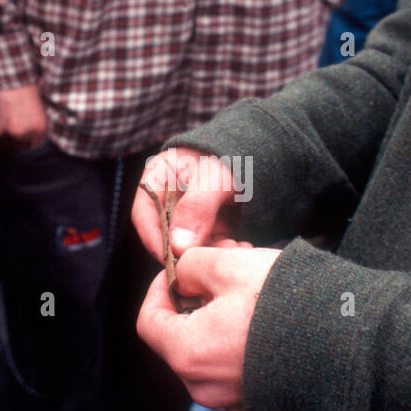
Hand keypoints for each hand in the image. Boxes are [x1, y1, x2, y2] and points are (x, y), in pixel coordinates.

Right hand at [0, 84, 48, 152]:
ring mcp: (2, 133)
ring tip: (4, 126)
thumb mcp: (39, 103)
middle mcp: (21, 134)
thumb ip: (37, 120)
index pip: (36, 145)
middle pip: (20, 149)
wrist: (2, 73)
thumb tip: (33, 128)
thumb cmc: (23, 83)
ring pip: (4, 145)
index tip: (28, 137)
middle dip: (18, 143)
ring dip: (4, 139)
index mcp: (38, 128)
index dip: (31, 140)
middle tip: (15, 133)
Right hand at [132, 147, 247, 263]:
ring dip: (209, 253)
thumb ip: (196, 207)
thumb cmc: (236, 154)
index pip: (144, 214)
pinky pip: (211, 246)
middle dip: (187, 251)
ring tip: (234, 248)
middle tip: (209, 258)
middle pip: (167, 235)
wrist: (266, 150)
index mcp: (159, 178)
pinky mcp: (211, 227)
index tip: (171, 260)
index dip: (153, 239)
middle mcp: (171, 199)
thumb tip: (178, 247)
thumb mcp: (215, 175)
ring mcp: (191, 215)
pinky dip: (222, 251)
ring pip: (191, 245)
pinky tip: (241, 248)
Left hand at [136, 246, 279, 410]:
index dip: (159, 290)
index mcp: (187, 353)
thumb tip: (183, 276)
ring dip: (218, 324)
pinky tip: (264, 325)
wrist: (346, 343)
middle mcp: (204, 386)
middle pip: (178, 340)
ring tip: (249, 295)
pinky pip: (234, 373)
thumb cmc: (286, 304)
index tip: (180, 273)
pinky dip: (239, 349)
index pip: (148, 322)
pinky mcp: (260, 402)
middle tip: (221, 276)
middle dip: (193, 305)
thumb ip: (192, 266)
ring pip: (207, 356)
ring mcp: (233, 399)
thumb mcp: (230, 266)